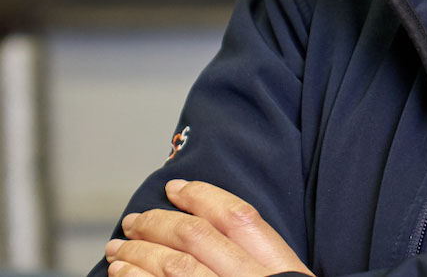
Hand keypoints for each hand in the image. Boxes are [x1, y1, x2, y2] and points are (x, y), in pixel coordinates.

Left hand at [104, 179, 312, 276]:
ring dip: (139, 251)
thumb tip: (212, 236)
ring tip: (118, 248)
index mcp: (278, 270)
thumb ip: (258, 266)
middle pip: (198, 237)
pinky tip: (122, 276)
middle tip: (134, 220)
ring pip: (174, 265)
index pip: (239, 217)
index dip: (205, 195)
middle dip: (160, 222)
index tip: (176, 187)